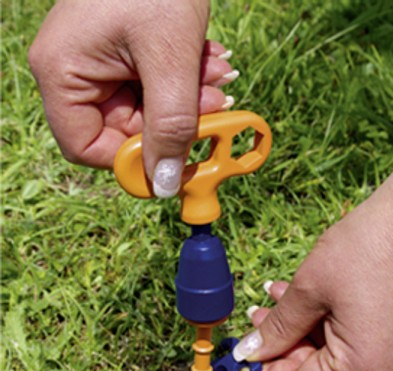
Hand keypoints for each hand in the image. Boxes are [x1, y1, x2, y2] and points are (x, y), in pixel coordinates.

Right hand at [28, 0, 236, 196]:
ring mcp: (98, 60)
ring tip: (218, 73)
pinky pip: (153, 86)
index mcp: (62, 71)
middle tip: (215, 108)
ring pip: (145, 110)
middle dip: (173, 123)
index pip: (86, 147)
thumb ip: (170, 126)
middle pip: (122, 130)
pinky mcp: (122, 53)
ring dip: (186, 101)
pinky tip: (208, 59)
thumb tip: (165, 185)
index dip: (131, 161)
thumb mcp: (170, 59)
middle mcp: (72, 70)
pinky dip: (183, 80)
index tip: (174, 161)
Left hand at [233, 96, 392, 370]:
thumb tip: (249, 352)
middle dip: (282, 342)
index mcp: (362, 368)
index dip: (267, 370)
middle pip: (318, 369)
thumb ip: (277, 327)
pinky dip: (327, 319)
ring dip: (301, 325)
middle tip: (256, 317)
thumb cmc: (369, 249)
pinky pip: (355, 335)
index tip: (243, 353)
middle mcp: (384, 368)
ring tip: (274, 297)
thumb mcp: (309, 289)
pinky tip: (305, 294)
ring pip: (334, 349)